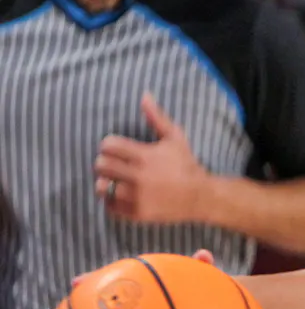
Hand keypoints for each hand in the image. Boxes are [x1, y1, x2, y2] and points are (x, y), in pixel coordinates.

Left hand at [94, 93, 208, 223]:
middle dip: (106, 163)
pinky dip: (112, 201)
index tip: (116, 150)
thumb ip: (157, 117)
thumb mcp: (175, 138)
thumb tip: (144, 95)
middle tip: (114, 166)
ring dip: (106, 183)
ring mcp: (137, 196)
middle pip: (101, 165)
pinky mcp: (137, 212)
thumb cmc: (187, 165)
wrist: (201, 197)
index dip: (109, 146)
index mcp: (145, 156)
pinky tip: (122, 196)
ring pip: (102, 186)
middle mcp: (139, 176)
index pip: (108, 146)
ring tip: (115, 181)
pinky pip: (110, 206)